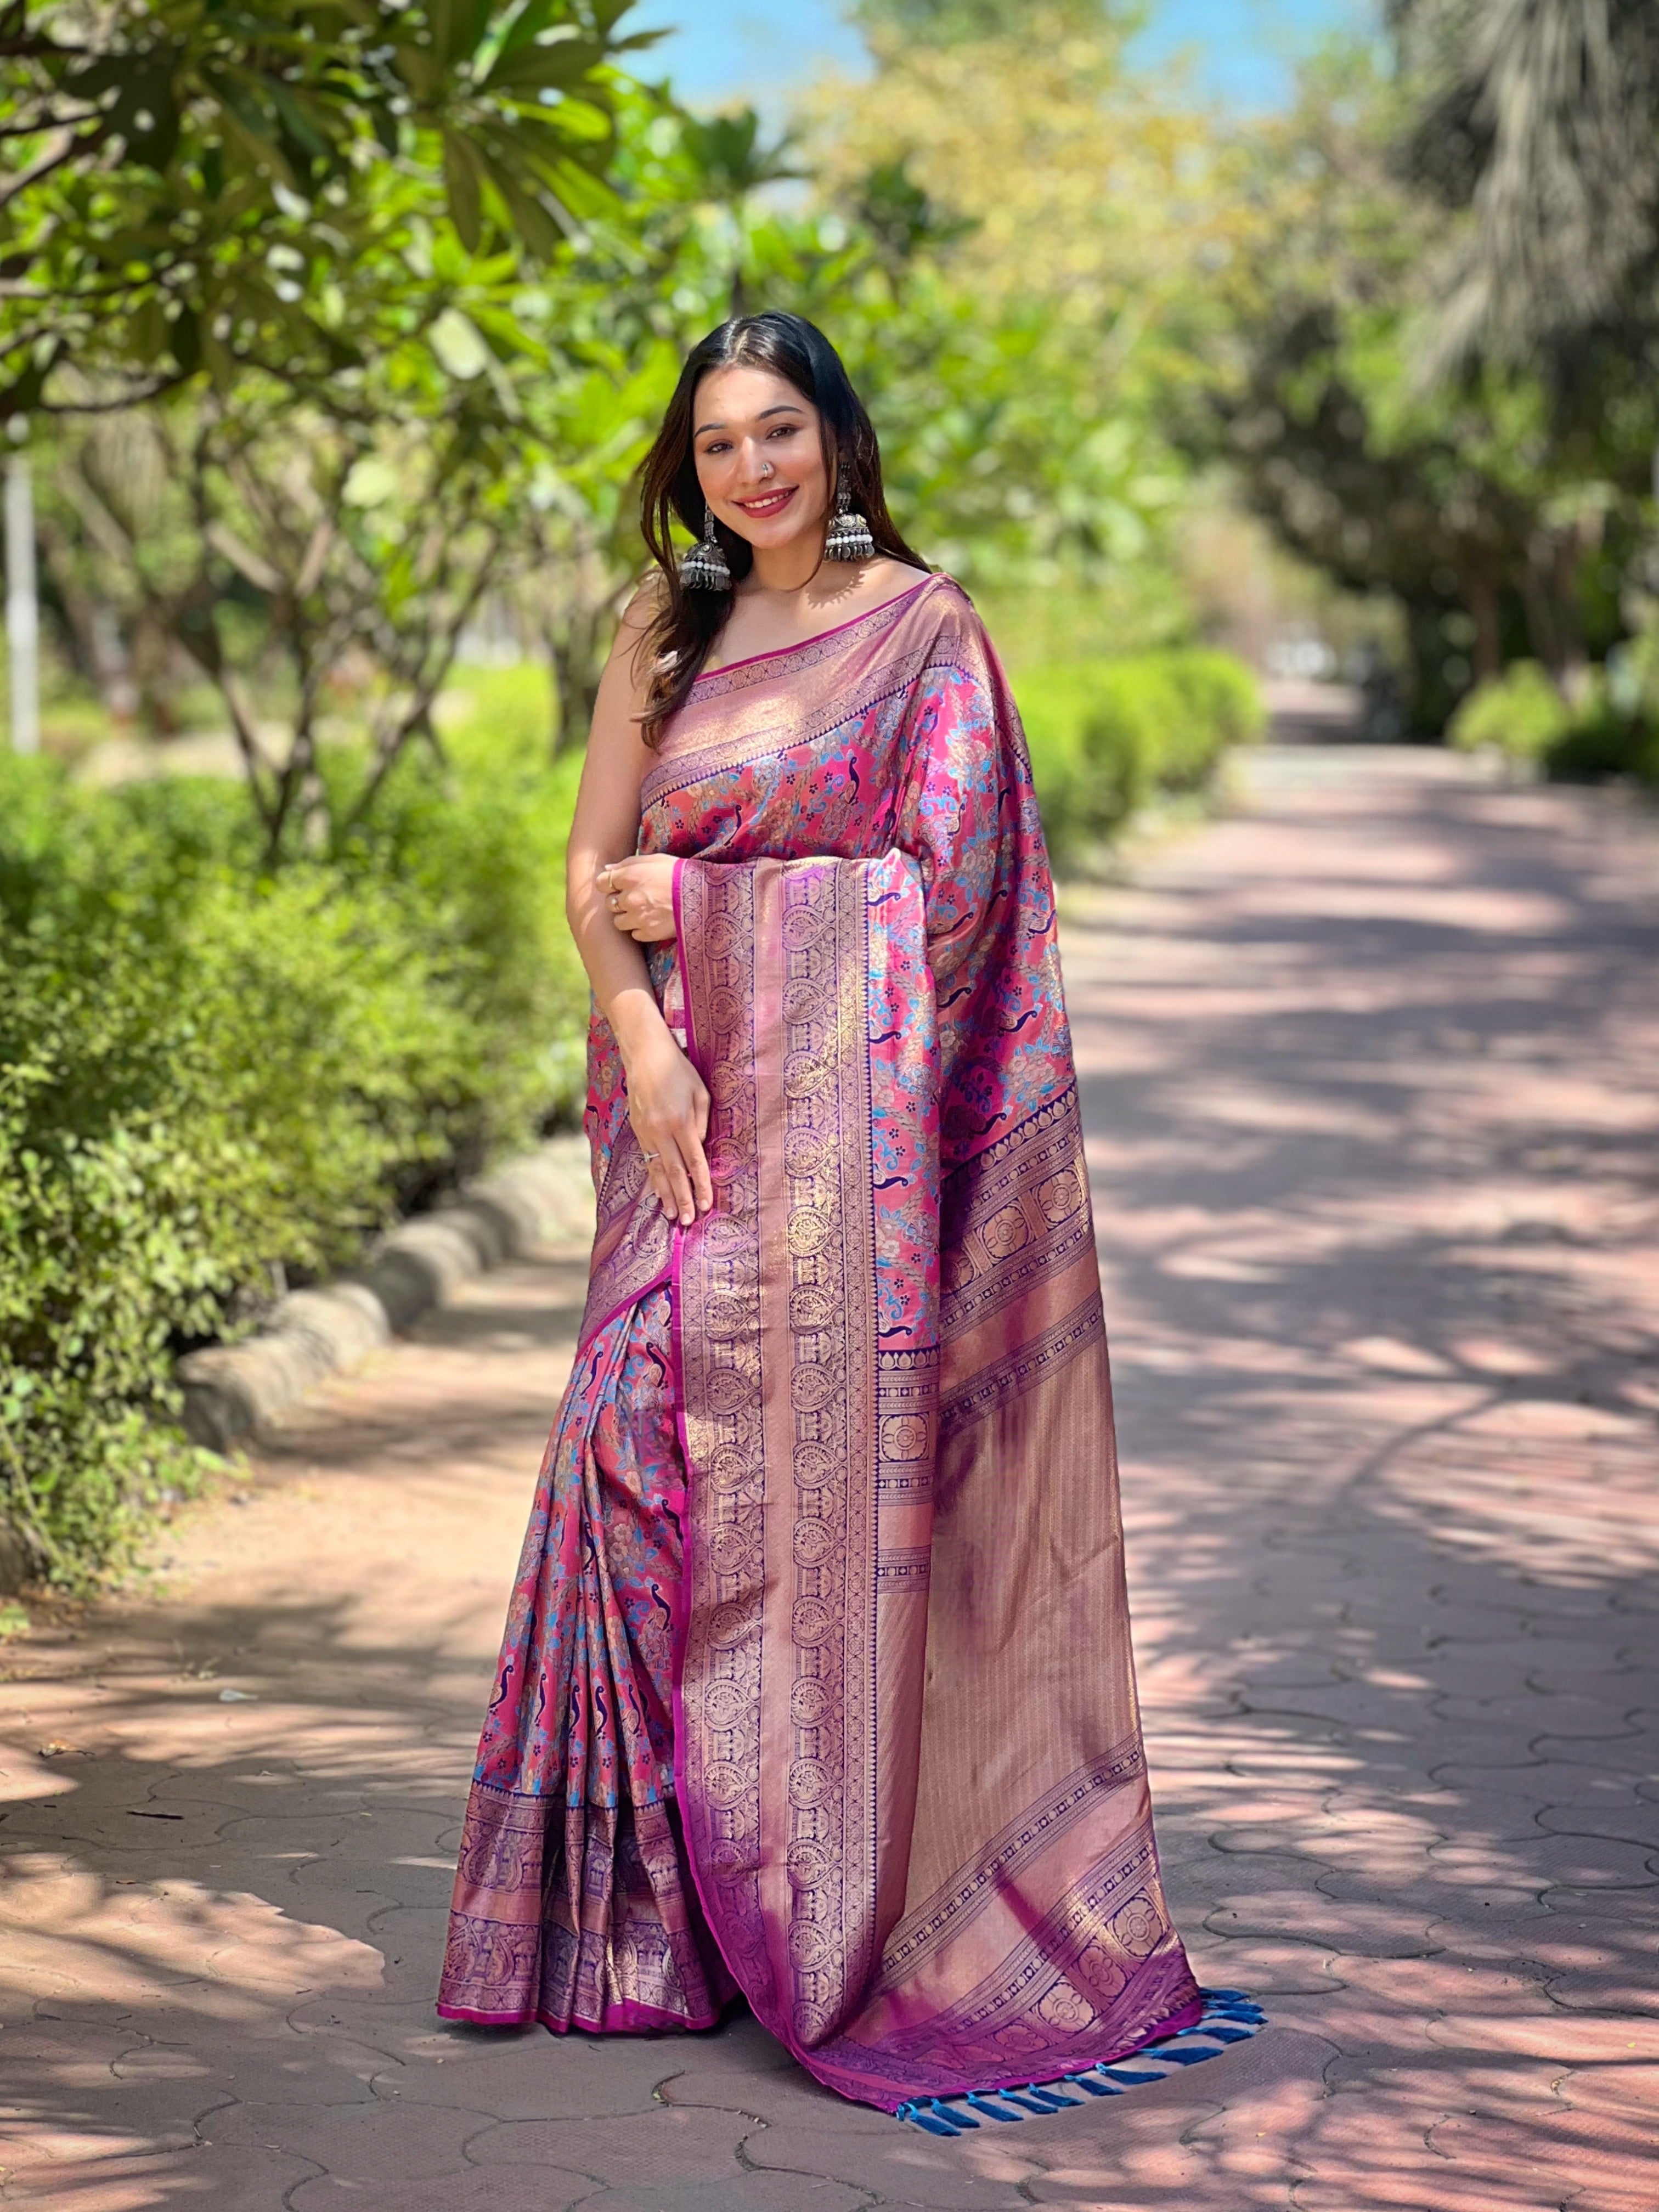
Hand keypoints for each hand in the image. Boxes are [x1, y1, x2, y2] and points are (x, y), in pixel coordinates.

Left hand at [598, 854, 676, 942]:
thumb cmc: (680, 873)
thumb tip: (607, 869)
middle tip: (637, 897)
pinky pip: (634, 934)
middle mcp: (629, 898)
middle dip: (619, 901)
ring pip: (619, 922)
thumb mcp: (655, 860)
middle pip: (609, 903)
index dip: (608, 884)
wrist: (704, 896)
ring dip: (628, 917)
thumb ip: (628, 863)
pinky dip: (641, 929)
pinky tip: (654, 920)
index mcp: (629, 876)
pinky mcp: (648, 933)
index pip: (601, 882)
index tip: (617, 885)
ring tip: (645, 911)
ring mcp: (637, 918)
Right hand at [618, 1016, 712, 1225]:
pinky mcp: (637, 1130)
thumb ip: (703, 1122)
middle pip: (674, 1173)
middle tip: (686, 1221)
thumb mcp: (700, 1092)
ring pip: (656, 1170)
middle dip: (682, 1199)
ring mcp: (646, 1132)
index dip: (700, 1185)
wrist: (644, 1054)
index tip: (705, 1205)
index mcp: (681, 1121)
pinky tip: (657, 1192)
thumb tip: (700, 1147)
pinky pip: (647, 1160)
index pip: (694, 1162)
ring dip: (664, 1194)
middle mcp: (661, 1131)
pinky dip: (653, 1178)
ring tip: (670, 1214)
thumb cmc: (679, 1069)